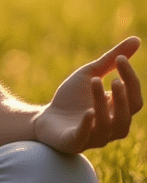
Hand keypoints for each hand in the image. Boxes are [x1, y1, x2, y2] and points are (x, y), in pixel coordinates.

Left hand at [33, 36, 141, 153]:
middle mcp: (110, 128)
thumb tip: (136, 39)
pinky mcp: (74, 143)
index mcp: (117, 112)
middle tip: (114, 79)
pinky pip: (85, 137)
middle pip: (126, 116)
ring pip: (107, 127)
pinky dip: (88, 125)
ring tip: (95, 82)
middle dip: (122, 97)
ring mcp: (93, 138)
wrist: (45, 118)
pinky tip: (88, 112)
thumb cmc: (71, 98)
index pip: (135, 100)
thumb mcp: (91, 74)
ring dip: (102, 104)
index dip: (131, 80)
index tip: (120, 59)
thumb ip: (112, 60)